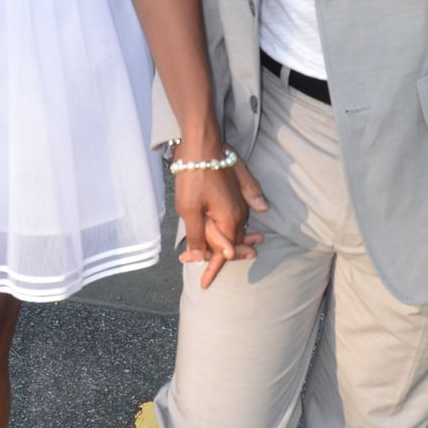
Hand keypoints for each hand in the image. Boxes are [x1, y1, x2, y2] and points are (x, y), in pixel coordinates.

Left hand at [175, 161, 264, 290]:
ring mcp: (240, 201)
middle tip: (187, 260)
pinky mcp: (237, 190)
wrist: (201, 144)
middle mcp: (240, 212)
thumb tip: (204, 257)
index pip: (224, 252)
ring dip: (218, 241)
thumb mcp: (189, 210)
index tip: (204, 284)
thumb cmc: (193, 176)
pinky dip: (229, 227)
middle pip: (230, 242)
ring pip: (233, 229)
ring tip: (198, 251)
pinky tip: (230, 231)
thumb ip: (199, 236)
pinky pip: (236, 215)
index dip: (213, 269)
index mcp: (230, 220)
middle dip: (212, 255)